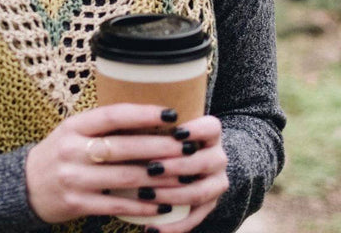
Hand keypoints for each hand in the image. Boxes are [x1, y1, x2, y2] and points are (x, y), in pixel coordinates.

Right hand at [25, 105, 226, 224]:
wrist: (26, 185)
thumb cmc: (60, 152)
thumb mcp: (74, 131)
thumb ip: (104, 126)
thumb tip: (148, 118)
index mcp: (74, 126)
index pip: (112, 115)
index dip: (143, 114)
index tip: (171, 115)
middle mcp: (72, 150)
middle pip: (123, 147)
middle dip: (159, 147)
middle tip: (186, 147)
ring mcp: (74, 178)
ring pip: (123, 178)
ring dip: (156, 178)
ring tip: (182, 176)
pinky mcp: (77, 204)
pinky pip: (115, 205)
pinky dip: (141, 206)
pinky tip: (161, 204)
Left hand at [141, 115, 228, 231]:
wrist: (195, 158)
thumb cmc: (170, 137)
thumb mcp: (168, 126)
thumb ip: (155, 124)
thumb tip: (123, 118)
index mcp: (211, 133)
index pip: (211, 128)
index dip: (196, 130)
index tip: (175, 132)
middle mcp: (218, 157)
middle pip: (204, 162)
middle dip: (177, 166)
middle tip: (151, 167)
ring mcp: (216, 183)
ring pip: (200, 192)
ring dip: (171, 195)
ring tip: (145, 194)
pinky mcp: (210, 206)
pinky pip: (194, 219)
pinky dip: (173, 226)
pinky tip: (151, 229)